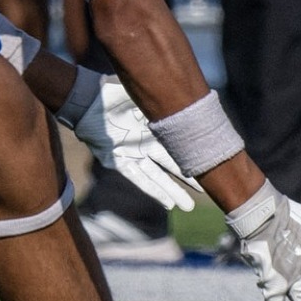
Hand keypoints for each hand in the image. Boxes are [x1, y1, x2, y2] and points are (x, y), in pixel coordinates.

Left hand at [71, 75, 202, 210]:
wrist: (88, 100)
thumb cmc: (114, 93)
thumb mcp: (142, 95)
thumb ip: (162, 101)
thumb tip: (188, 97)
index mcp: (154, 130)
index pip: (179, 148)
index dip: (194, 158)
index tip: (213, 167)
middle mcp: (146, 145)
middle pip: (172, 167)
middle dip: (189, 181)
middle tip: (209, 192)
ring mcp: (133, 155)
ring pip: (157, 178)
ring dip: (172, 192)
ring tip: (188, 207)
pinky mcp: (117, 163)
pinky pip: (138, 179)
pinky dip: (153, 191)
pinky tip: (167, 204)